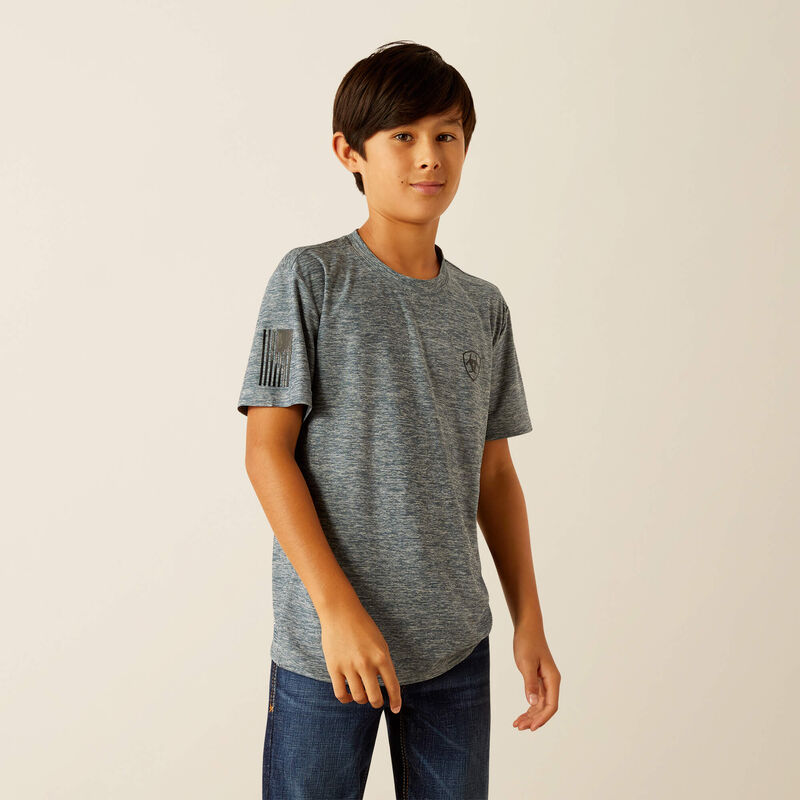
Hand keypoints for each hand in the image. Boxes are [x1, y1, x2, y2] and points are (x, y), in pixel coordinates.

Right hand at [318, 596, 402, 714]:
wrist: (341, 613)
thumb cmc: (363, 627)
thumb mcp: (380, 643)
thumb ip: (384, 664)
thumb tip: (387, 686)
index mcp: (381, 656)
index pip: (392, 686)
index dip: (396, 701)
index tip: (396, 709)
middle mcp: (366, 663)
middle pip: (375, 698)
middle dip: (378, 703)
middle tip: (377, 701)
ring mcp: (349, 666)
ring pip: (359, 697)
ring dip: (362, 700)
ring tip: (363, 695)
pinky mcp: (334, 668)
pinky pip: (341, 694)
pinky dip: (347, 699)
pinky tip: (349, 696)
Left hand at [511, 622, 559, 731]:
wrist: (527, 628)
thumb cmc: (527, 643)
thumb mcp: (526, 663)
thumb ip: (529, 683)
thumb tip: (532, 703)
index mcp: (553, 679)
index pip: (552, 705)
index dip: (542, 718)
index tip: (531, 728)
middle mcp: (551, 682)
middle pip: (545, 708)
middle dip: (534, 719)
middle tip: (518, 727)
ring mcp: (545, 681)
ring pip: (540, 704)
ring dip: (530, 715)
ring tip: (517, 724)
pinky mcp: (538, 679)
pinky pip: (536, 698)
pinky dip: (529, 707)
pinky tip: (521, 714)